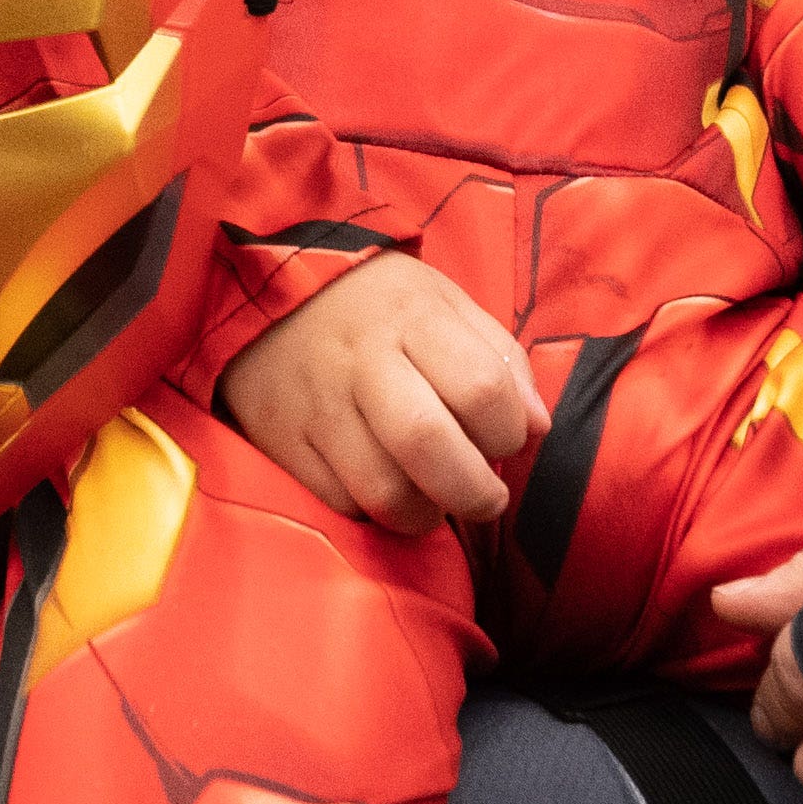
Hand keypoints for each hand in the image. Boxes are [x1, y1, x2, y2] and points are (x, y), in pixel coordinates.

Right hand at [213, 254, 545, 531]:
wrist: (265, 289)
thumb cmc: (376, 306)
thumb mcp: (443, 303)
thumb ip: (500, 359)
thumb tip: (537, 428)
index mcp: (411, 317)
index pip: (481, 388)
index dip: (508, 431)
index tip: (504, 439)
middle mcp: (360, 361)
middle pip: (429, 445)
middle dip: (474, 492)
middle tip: (485, 499)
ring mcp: (315, 405)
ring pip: (383, 491)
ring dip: (426, 513)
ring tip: (434, 499)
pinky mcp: (280, 440)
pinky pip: (338, 502)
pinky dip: (372, 511)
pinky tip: (382, 486)